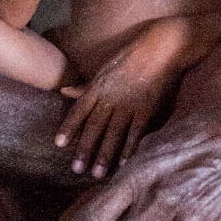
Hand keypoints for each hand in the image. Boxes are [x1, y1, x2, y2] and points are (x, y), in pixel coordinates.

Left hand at [54, 22, 185, 177]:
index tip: (59, 144)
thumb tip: (63, 92)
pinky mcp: (147, 107)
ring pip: (114, 133)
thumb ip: (86, 86)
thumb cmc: (131, 57)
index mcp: (99, 86)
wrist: (161, 47)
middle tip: (76, 169)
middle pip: (95, 126)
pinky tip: (124, 163)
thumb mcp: (104, 69)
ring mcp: (130, 103)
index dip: (69, 127)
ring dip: (105, 154)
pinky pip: (136, 132)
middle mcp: (111, 97)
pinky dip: (130, 148)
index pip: (79, 110)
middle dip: (85, 148)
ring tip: (97, 174)